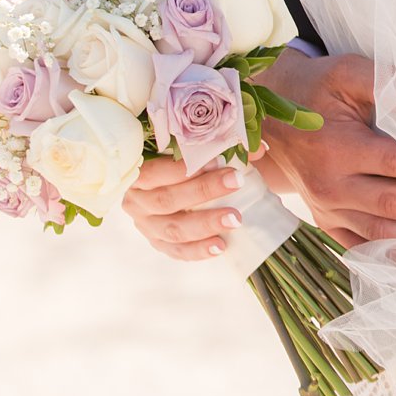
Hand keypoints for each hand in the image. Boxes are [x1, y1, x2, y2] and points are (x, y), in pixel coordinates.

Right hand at [124, 147, 268, 262]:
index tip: (216, 160)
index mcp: (137, 172)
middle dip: (203, 191)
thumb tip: (258, 149)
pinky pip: (177, 251)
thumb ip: (222, 145)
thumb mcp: (197, 147)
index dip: (182, 168)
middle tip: (235, 182)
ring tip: (235, 219)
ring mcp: (146, 225)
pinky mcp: (158, 243)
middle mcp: (136, 201)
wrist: (181, 182)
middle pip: (166, 200)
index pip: (154, 171)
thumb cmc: (190, 158)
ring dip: (205, 224)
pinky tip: (220, 246)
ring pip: (173, 229)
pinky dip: (199, 250)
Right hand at [254, 46, 395, 257]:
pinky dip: (387, 255)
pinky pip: (357, 245)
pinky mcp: (324, 220)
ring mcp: (325, 208)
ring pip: (377, 231)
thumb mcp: (344, 71)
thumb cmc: (317, 90)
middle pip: (391, 202)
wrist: (272, 118)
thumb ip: (382, 79)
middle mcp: (329, 185)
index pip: (394, 161)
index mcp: (336, 147)